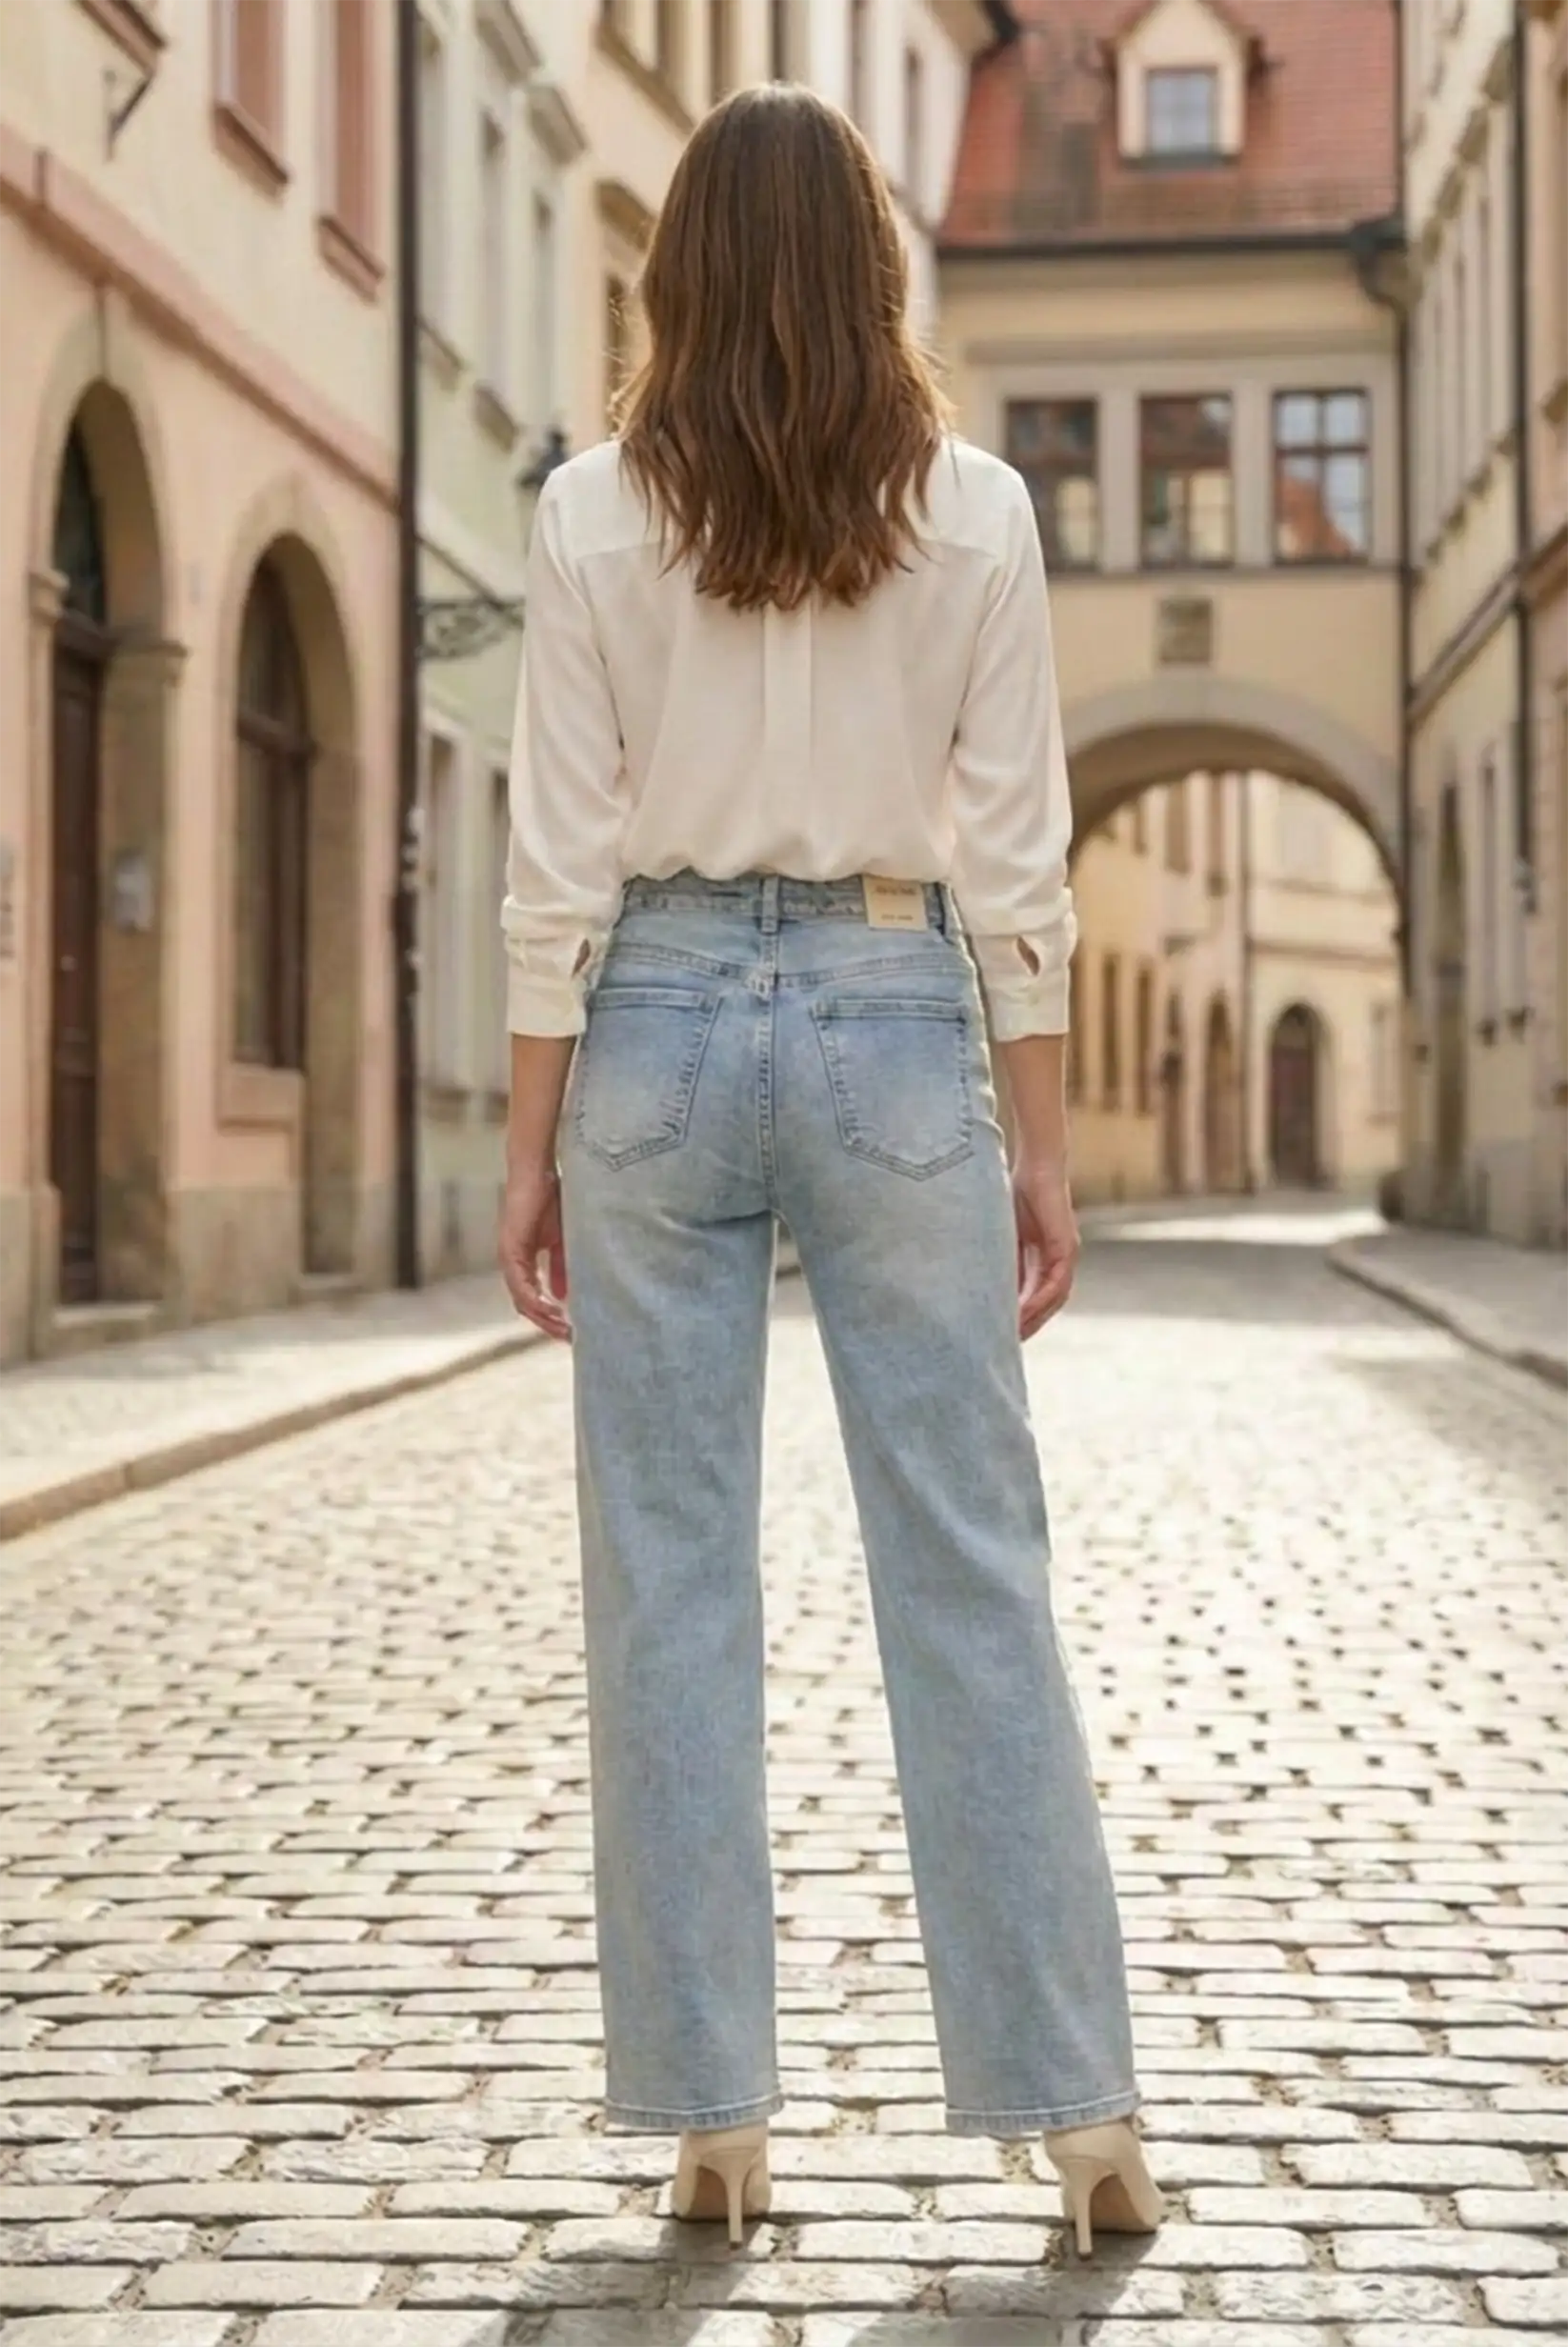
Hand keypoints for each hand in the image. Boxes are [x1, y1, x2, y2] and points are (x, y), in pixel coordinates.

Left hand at [499, 1162, 570, 1340]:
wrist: (539, 1172)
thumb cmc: (552, 1200)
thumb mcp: (562, 1241)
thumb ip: (561, 1267)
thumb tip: (564, 1296)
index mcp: (523, 1261)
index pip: (533, 1297)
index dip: (549, 1316)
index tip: (569, 1330)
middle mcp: (512, 1263)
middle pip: (525, 1305)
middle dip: (547, 1324)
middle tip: (568, 1338)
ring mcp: (509, 1257)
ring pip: (521, 1298)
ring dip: (542, 1317)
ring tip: (563, 1329)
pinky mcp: (511, 1249)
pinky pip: (521, 1283)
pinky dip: (536, 1299)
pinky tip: (553, 1309)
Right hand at [1014, 1157, 1078, 1339]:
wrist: (1038, 1165)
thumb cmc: (1019, 1192)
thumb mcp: (1005, 1235)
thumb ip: (1004, 1259)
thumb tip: (986, 1285)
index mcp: (1047, 1258)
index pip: (1037, 1296)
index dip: (1022, 1316)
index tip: (1003, 1334)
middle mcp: (1061, 1261)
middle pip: (1048, 1304)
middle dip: (1029, 1325)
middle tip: (1007, 1346)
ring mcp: (1067, 1256)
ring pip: (1054, 1299)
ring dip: (1035, 1319)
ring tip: (1013, 1337)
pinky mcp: (1066, 1248)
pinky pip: (1055, 1283)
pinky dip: (1039, 1300)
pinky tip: (1022, 1313)